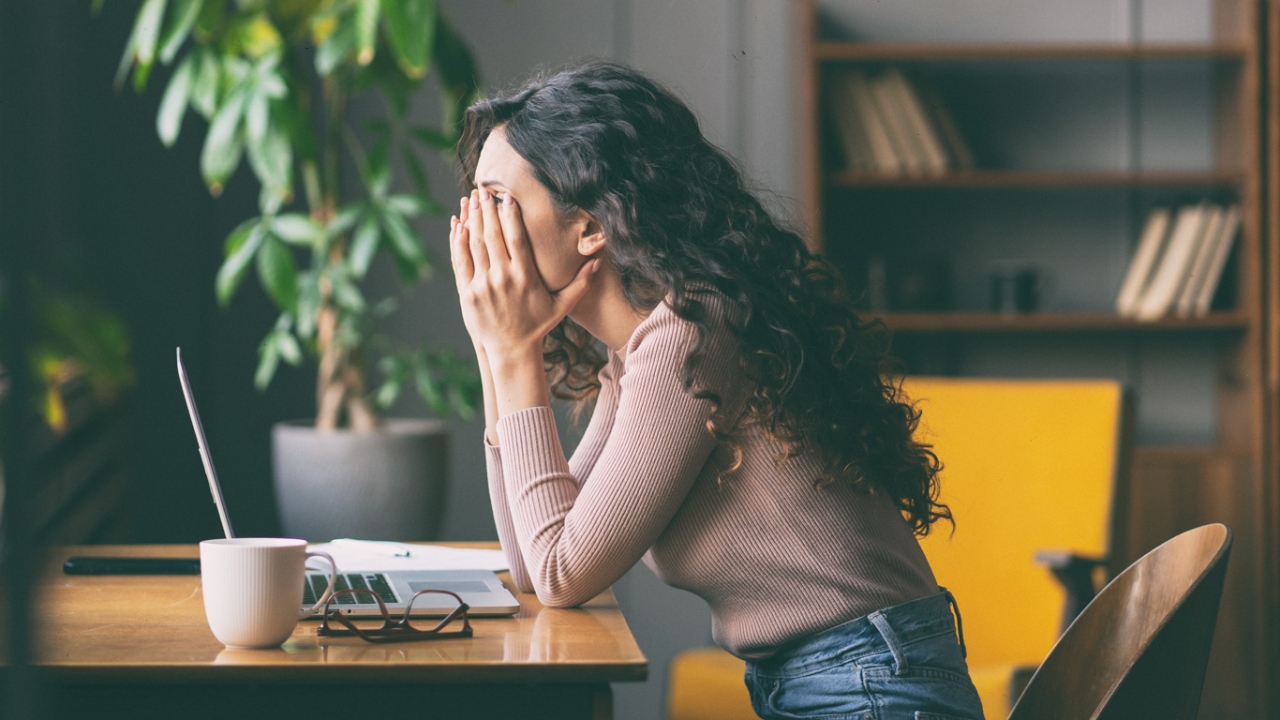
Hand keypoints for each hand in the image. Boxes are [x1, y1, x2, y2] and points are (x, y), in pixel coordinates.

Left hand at [449, 188, 600, 363]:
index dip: (511, 215)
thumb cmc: (537, 325)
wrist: (511, 350)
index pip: (517, 238)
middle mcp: (503, 278)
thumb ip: (580, 283)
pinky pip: (461, 261)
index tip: (507, 197)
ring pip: (475, 244)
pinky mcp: (468, 293)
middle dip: (487, 210)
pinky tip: (458, 224)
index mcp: (526, 277)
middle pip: (494, 236)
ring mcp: (483, 285)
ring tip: (470, 199)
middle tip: (483, 190)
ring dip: (471, 219)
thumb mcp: (562, 305)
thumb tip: (598, 261)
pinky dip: (458, 241)